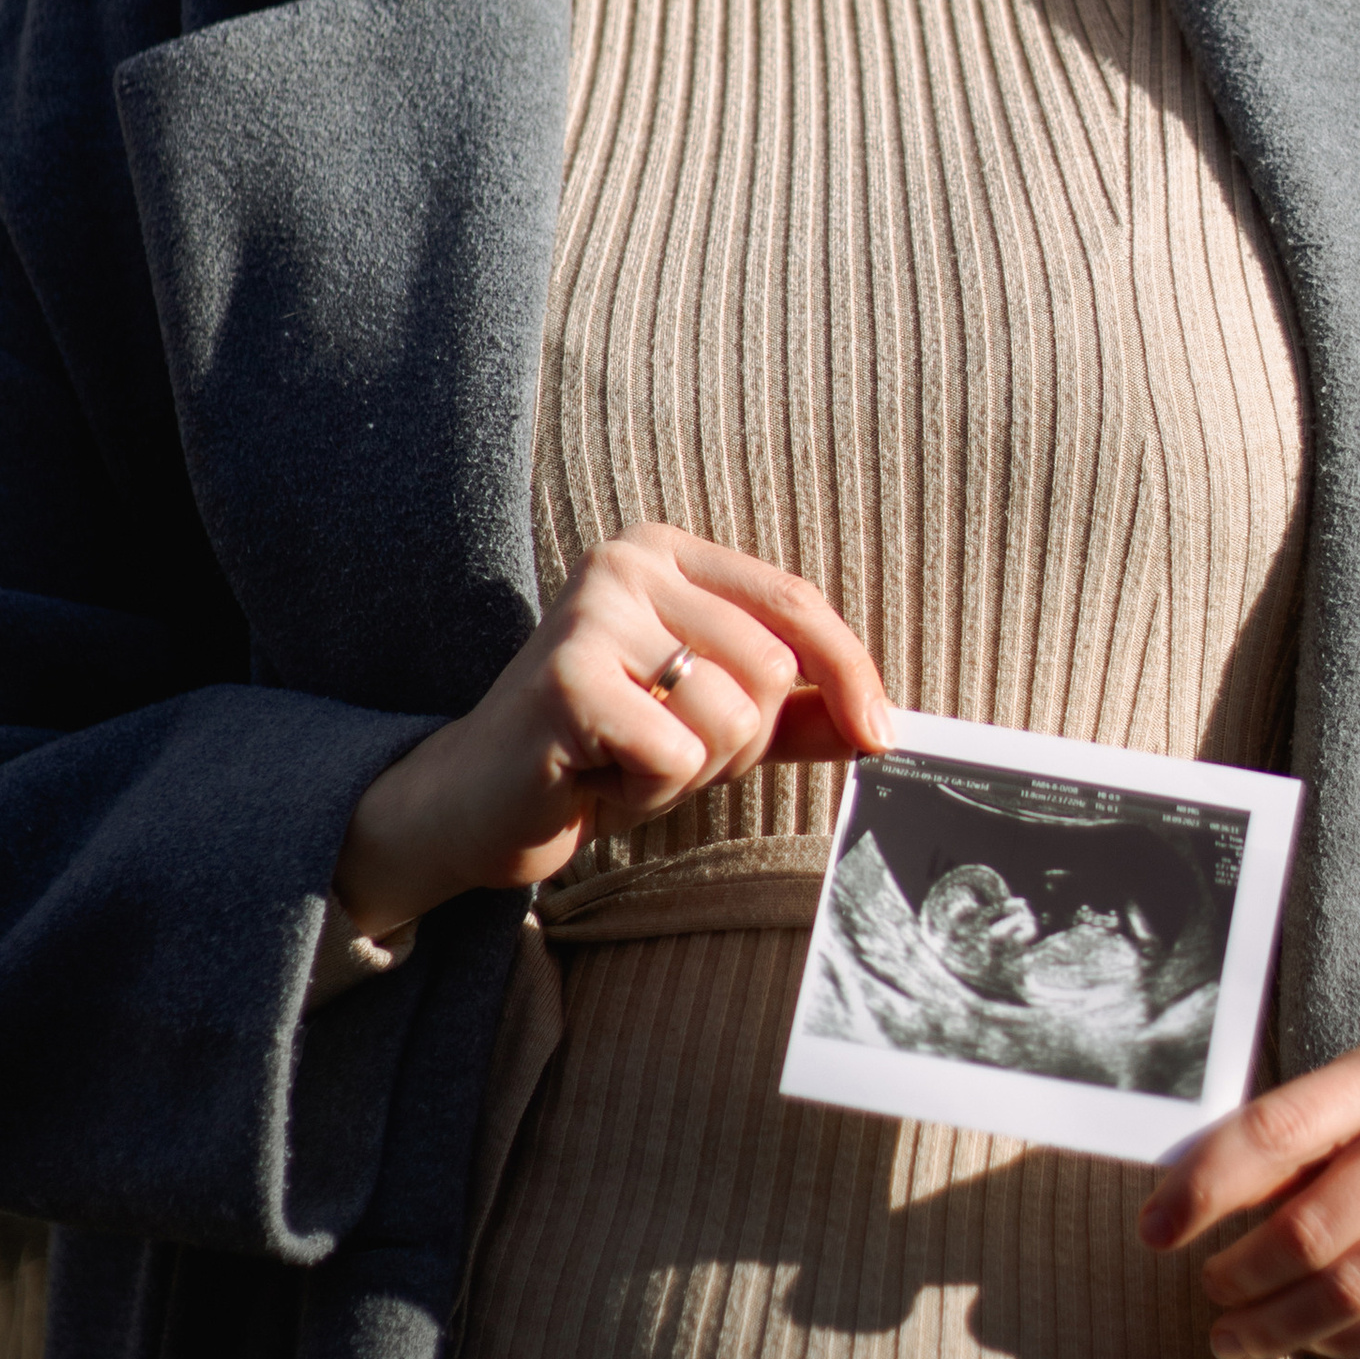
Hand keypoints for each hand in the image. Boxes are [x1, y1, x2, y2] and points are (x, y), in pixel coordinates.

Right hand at [333, 527, 890, 938]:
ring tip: (627, 761)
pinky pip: (676, 753)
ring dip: (690, 772)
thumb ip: (792, 710)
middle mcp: (628, 563)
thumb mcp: (711, 720)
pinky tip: (599, 779)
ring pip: (730, 715)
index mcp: (668, 554)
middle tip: (664, 750)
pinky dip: (650, 791)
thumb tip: (882, 724)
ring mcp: (593, 615)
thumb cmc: (602, 752)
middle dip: (739, 742)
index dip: (851, 673)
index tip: (882, 737)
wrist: (477, 804)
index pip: (796, 603)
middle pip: (772, 667)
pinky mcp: (566, 680)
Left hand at [1136, 1033, 1359, 1358]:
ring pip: (1359, 1286)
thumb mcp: (1337, 1109)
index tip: (1154, 1231)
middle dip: (1244, 1273)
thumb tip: (1170, 1211)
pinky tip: (1310, 1341)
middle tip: (1211, 1291)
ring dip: (1281, 1324)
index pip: (1276, 1131)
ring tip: (1234, 1335)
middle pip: (1316, 1226)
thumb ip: (1272, 1149)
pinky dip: (1346, 1342)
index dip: (1206, 1187)